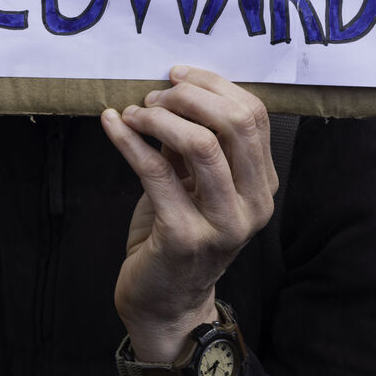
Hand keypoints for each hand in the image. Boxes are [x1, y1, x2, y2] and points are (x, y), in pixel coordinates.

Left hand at [101, 66, 276, 361]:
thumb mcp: (193, 181)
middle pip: (235, 124)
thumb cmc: (176, 232)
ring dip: (159, 118)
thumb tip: (173, 90)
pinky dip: (129, 140)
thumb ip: (194, 141)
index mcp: (262, 185)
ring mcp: (222, 224)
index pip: (253, 115)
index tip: (176, 74)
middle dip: (188, 97)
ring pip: (200, 144)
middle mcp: (253, 205)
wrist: (165, 300)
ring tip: (133, 113)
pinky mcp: (183, 237)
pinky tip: (112, 123)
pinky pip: (155, 172)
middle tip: (153, 96)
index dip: (214, 85)